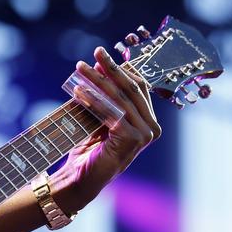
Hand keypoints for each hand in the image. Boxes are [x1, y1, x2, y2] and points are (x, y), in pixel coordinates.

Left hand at [51, 47, 161, 212]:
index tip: (101, 57)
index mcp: (148, 121)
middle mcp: (151, 128)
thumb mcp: (99, 119)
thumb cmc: (88, 150)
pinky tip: (79, 90)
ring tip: (80, 68)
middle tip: (96, 52)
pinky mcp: (133, 139)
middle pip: (130, 89)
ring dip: (98, 80)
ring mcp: (145, 134)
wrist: (81, 179)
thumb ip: (105, 99)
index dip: (119, 70)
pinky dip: (94, 99)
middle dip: (111, 69)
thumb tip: (99, 68)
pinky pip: (111, 112)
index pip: (137, 87)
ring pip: (120, 98)